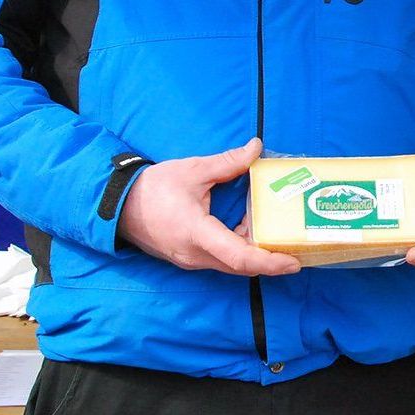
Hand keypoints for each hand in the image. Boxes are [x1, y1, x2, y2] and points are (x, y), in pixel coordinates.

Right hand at [118, 137, 299, 276]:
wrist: (117, 206)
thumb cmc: (153, 188)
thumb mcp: (193, 170)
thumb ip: (228, 163)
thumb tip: (256, 148)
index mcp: (197, 234)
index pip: (238, 256)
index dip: (268, 261)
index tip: (293, 262)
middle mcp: (195, 255)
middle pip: (241, 266)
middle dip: (270, 259)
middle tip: (297, 246)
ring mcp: (191, 261)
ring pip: (232, 265)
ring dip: (255, 252)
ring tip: (278, 233)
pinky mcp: (189, 258)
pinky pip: (221, 260)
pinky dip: (240, 249)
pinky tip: (252, 229)